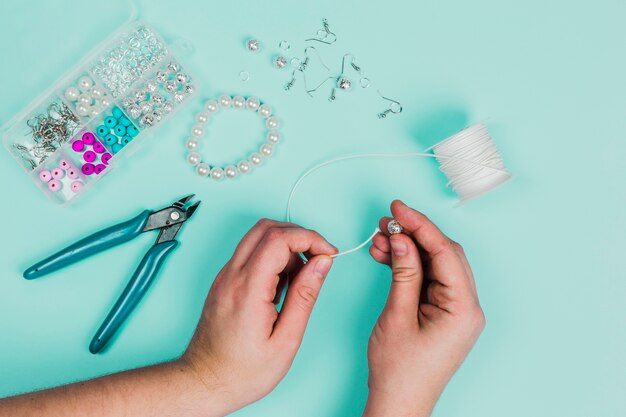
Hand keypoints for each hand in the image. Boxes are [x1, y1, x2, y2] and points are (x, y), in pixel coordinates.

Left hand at [182, 219, 336, 415]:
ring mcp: (225, 276)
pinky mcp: (224, 282)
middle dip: (299, 235)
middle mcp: (232, 276)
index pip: (279, 239)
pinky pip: (250, 254)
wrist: (205, 382)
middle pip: (266, 228)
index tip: (328, 252)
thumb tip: (322, 263)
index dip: (310, 238)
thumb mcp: (286, 340)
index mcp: (248, 289)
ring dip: (285, 246)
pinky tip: (282, 285)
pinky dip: (272, 257)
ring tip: (300, 278)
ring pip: (257, 237)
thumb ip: (305, 296)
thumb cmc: (243, 371)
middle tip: (319, 257)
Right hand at [364, 200, 484, 416]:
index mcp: (464, 309)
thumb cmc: (399, 370)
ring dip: (409, 249)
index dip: (420, 226)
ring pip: (436, 264)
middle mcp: (467, 306)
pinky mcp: (444, 312)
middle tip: (386, 222)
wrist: (399, 402)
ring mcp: (457, 310)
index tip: (398, 208)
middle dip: (414, 235)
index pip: (446, 252)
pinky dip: (409, 265)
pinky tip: (387, 256)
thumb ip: (403, 272)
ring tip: (379, 239)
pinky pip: (429, 279)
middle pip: (444, 254)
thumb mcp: (397, 315)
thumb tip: (401, 238)